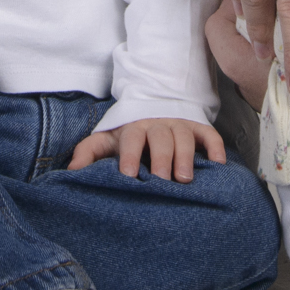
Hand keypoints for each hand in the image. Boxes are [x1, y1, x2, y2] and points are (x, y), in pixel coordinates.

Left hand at [68, 118, 226, 181]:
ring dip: (186, 156)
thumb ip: (88, 152)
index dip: (130, 155)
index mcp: (134, 127)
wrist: (153, 108)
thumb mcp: (106, 139)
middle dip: (161, 159)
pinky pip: (210, 135)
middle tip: (162, 181)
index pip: (132, 139)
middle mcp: (158, 125)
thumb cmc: (128, 134)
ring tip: (185, 178)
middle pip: (161, 138)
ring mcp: (180, 125)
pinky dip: (216, 147)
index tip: (128, 175)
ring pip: (185, 137)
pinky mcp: (198, 128)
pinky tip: (218, 165)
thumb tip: (71, 172)